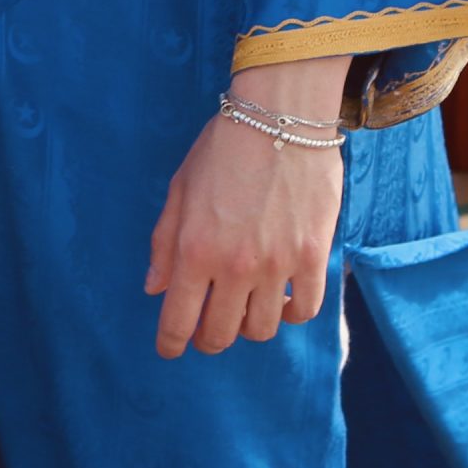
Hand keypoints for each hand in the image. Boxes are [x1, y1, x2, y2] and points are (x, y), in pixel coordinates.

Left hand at [145, 65, 347, 358]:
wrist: (279, 116)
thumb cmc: (222, 147)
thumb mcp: (180, 188)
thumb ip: (165, 241)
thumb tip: (155, 287)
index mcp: (195, 249)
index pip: (179, 319)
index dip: (172, 343)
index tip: (170, 350)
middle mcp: (235, 266)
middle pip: (221, 333)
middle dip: (208, 338)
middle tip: (206, 328)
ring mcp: (277, 265)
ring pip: (262, 329)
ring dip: (248, 326)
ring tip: (243, 307)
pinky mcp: (313, 258)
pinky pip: (303, 310)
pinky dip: (290, 314)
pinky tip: (280, 299)